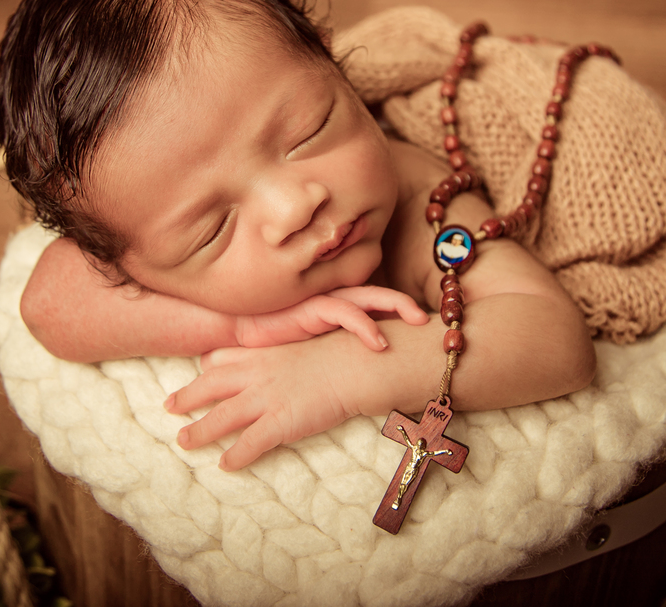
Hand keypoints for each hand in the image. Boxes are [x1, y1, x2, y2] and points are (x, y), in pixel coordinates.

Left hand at [164, 340, 357, 470]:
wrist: (354, 366)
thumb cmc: (335, 355)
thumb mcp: (299, 347)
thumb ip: (280, 355)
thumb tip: (278, 365)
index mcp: (261, 355)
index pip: (222, 359)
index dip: (206, 368)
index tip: (196, 373)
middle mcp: (256, 375)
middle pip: (210, 386)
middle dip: (187, 397)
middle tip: (168, 406)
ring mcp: (266, 398)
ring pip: (221, 417)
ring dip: (199, 431)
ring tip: (183, 442)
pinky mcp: (280, 422)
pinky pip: (250, 443)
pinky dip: (234, 455)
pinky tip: (225, 465)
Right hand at [235, 286, 426, 351]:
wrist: (232, 334)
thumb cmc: (267, 344)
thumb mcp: (307, 349)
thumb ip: (331, 352)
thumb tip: (360, 371)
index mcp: (333, 309)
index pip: (373, 304)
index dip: (398, 309)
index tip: (424, 325)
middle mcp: (332, 301)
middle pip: (377, 294)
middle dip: (406, 303)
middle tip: (433, 318)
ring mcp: (322, 301)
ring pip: (367, 297)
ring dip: (395, 306)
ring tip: (416, 321)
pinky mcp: (310, 307)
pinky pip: (344, 311)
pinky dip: (365, 325)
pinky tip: (379, 342)